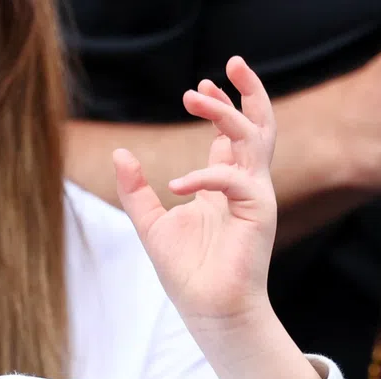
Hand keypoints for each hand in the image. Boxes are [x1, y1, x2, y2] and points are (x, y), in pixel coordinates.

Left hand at [114, 56, 279, 337]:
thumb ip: (136, 190)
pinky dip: (205, 175)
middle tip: (228, 65)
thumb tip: (121, 154)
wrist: (209, 311)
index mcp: (224, 186)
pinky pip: (234, 178)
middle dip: (248, 91)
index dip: (220, 105)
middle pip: (259, 125)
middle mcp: (245, 185)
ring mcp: (256, 196)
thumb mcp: (151, 224)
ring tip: (197, 97)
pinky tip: (176, 186)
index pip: (232, 135)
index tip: (199, 89)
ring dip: (229, 111)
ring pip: (257, 136)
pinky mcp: (259, 211)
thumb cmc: (187, 273)